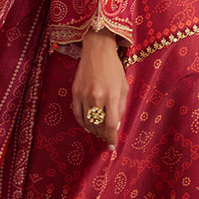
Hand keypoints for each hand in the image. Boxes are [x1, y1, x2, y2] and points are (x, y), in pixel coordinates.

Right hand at [71, 28, 127, 150]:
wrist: (97, 51)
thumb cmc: (114, 69)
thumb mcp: (123, 87)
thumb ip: (120, 107)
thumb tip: (115, 126)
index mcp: (112, 95)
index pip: (111, 124)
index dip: (111, 138)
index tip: (111, 147)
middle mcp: (97, 96)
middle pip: (98, 125)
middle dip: (102, 135)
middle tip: (106, 137)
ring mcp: (84, 94)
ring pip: (87, 121)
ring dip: (93, 130)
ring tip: (98, 132)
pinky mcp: (75, 92)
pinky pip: (77, 114)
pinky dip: (82, 123)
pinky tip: (88, 125)